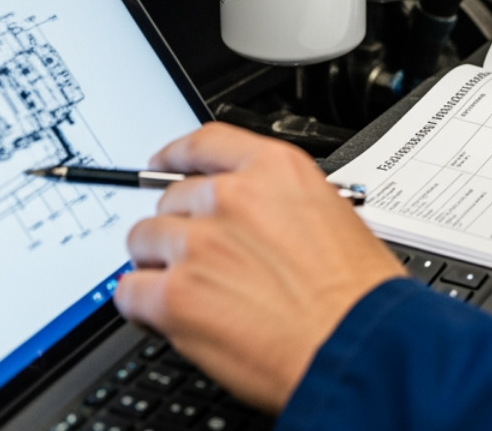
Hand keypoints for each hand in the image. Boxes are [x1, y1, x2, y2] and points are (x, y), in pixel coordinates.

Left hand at [114, 123, 405, 412]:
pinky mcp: (176, 295)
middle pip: (171, 200)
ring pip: (143, 241)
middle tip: (201, 261)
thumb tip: (253, 218)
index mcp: (276, 170)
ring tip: (192, 293)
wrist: (362, 347)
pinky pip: (129, 292)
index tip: (163, 164)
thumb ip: (281, 205)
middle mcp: (232, 197)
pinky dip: (143, 307)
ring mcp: (200, 244)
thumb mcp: (336, 218)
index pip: (206, 144)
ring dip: (160, 265)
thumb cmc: (361, 295)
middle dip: (181, 229)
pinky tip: (169, 318)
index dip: (176, 156)